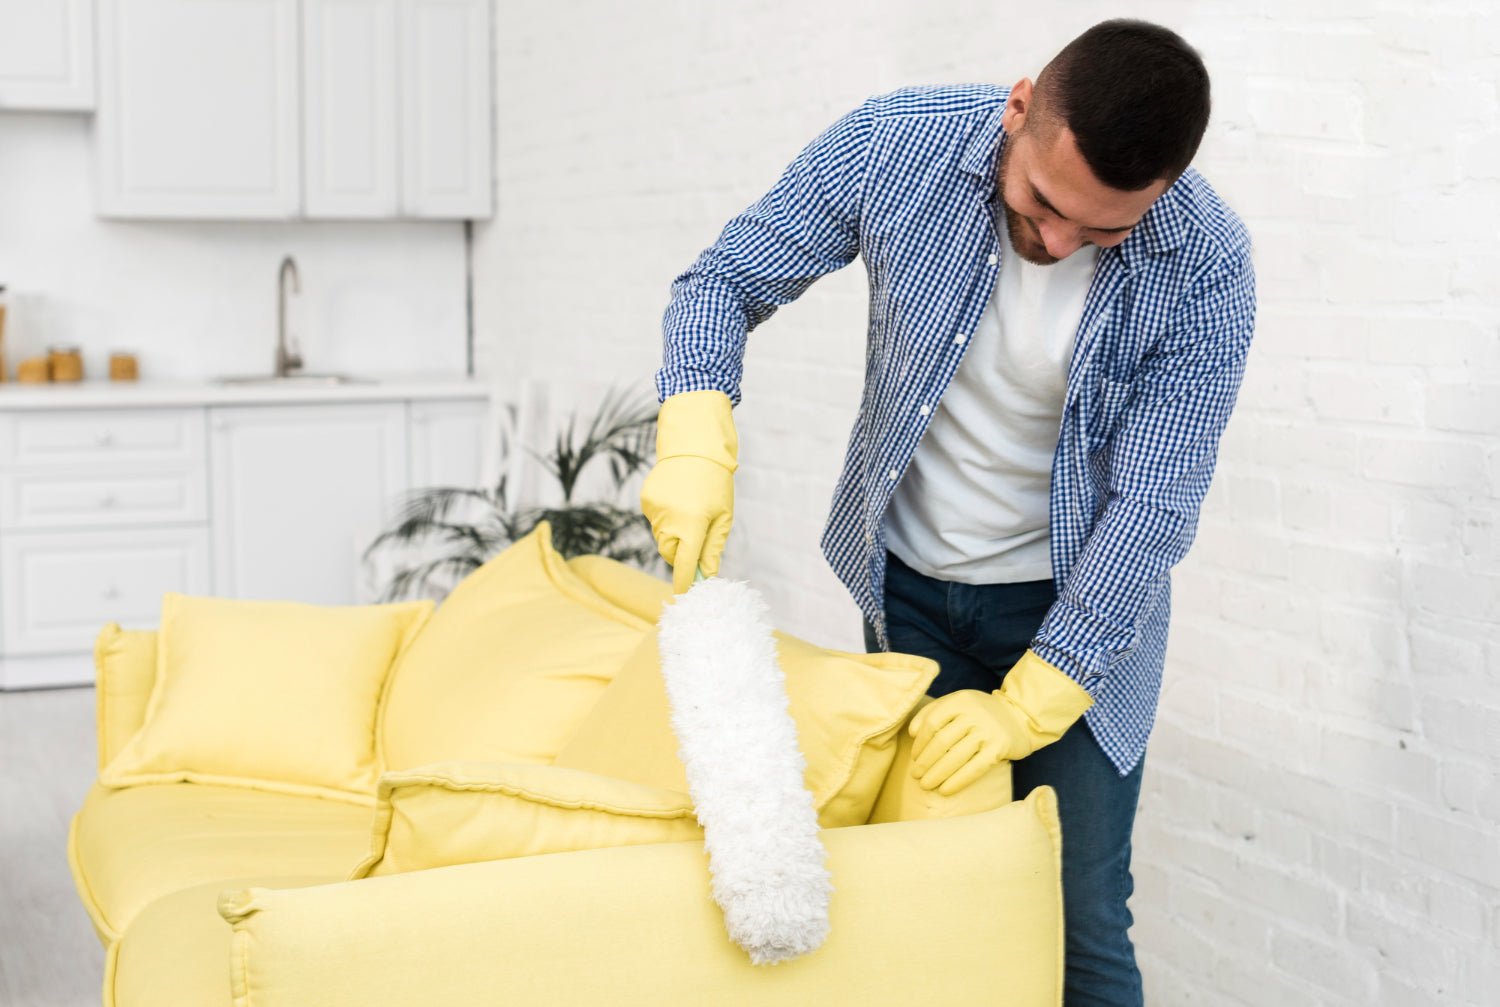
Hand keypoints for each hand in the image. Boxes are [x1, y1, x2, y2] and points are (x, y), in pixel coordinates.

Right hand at [639, 390, 737, 592]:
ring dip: (674, 535)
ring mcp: (654, 511)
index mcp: (692, 526)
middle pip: (670, 553)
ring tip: (690, 510)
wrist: (694, 446)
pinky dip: (666, 519)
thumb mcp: (722, 517)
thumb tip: (707, 575)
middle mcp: (669, 521)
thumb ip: (712, 549)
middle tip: (696, 540)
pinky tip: (678, 499)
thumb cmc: (716, 483)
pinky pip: (656, 521)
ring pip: (662, 537)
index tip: (684, 594)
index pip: (684, 565)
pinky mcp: (646, 501)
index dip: (684, 582)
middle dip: (680, 555)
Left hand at [908, 649, 1094, 794]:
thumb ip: (934, 711)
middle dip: (925, 762)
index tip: (914, 758)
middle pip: (941, 742)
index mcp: (960, 700)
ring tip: (926, 785)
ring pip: (955, 757)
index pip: (932, 723)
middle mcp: (974, 713)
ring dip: (936, 774)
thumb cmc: (981, 713)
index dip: (920, 743)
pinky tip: (945, 790)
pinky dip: (957, 781)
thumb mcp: (959, 703)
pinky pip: (974, 768)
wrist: (1020, 716)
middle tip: (915, 776)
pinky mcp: (999, 748)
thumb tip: (911, 732)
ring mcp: (988, 730)